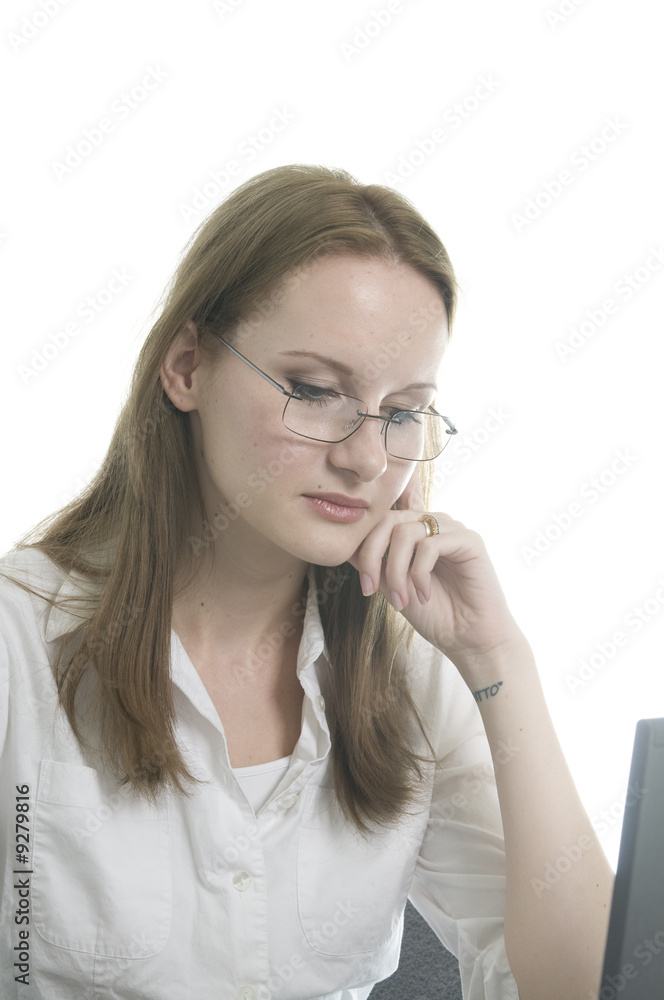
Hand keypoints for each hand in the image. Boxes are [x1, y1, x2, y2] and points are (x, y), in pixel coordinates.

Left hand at [346, 468, 524, 680]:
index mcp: (415, 530)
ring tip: (402, 600)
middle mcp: (433, 523)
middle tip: (371, 589)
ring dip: (396, 571)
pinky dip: (419, 574)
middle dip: (372, 556)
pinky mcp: (470, 541)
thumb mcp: (392, 587)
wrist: (468, 640)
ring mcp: (452, 529)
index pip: (380, 519)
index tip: (365, 586)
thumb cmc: (434, 614)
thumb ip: (374, 564)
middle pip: (388, 520)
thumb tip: (345, 546)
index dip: (363, 545)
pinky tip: (425, 595)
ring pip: (406, 532)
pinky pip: (430, 545)